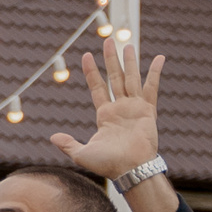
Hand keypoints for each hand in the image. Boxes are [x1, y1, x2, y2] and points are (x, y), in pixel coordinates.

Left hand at [47, 39, 164, 185]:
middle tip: (108, 40)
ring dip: (129, 61)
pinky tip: (159, 58)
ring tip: (127, 44)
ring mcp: (135, 108)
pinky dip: (155, 73)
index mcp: (105, 115)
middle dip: (111, 59)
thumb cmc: (108, 165)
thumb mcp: (82, 155)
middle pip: (115, 77)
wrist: (131, 170)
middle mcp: (120, 108)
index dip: (92, 72)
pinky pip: (152, 87)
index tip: (87, 56)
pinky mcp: (148, 110)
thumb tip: (52, 138)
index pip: (98, 87)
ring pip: (131, 78)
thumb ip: (68, 145)